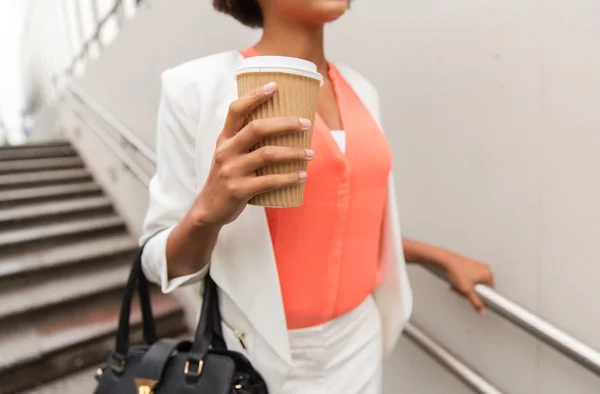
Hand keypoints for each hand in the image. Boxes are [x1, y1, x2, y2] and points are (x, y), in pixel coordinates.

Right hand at [189, 82, 312, 226]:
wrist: (209, 210)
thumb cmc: (227, 178)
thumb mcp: (229, 155)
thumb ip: (246, 141)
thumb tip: (283, 127)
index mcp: (224, 139)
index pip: (236, 110)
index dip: (254, 96)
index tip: (274, 86)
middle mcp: (226, 151)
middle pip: (257, 128)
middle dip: (285, 124)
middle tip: (306, 123)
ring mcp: (231, 171)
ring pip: (267, 154)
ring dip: (293, 153)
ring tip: (310, 154)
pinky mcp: (239, 190)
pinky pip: (269, 181)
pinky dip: (289, 178)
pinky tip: (302, 176)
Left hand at [444, 254, 493, 315]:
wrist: (445, 260)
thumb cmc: (456, 271)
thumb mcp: (467, 291)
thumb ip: (476, 302)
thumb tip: (482, 311)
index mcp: (488, 274)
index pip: (489, 292)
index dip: (480, 296)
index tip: (472, 296)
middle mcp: (484, 269)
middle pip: (480, 288)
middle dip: (469, 291)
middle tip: (462, 291)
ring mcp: (477, 266)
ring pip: (473, 283)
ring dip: (464, 287)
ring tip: (457, 285)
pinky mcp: (470, 264)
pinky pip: (469, 277)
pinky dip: (463, 281)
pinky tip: (456, 281)